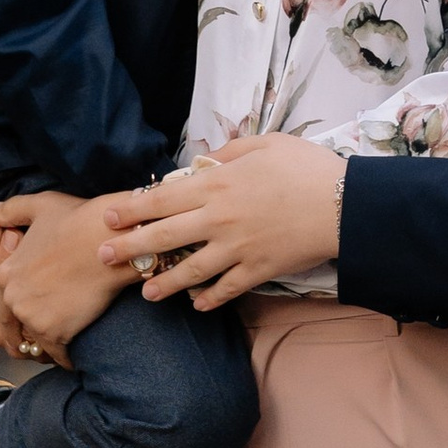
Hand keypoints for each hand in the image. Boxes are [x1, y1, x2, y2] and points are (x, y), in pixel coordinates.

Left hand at [0, 187, 120, 363]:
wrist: (112, 239)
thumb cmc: (80, 218)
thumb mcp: (40, 207)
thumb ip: (10, 211)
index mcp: (6, 272)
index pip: (3, 303)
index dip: (20, 312)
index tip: (35, 316)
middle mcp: (13, 298)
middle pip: (16, 328)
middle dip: (29, 335)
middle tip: (48, 337)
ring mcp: (32, 317)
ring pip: (36, 343)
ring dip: (47, 347)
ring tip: (63, 347)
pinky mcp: (55, 333)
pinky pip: (58, 355)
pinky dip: (67, 358)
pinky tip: (77, 357)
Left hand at [99, 137, 347, 307]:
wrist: (345, 206)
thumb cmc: (307, 168)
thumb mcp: (266, 144)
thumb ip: (229, 152)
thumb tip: (202, 160)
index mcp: (216, 186)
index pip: (161, 199)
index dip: (131, 209)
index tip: (109, 217)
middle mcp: (219, 221)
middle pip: (163, 238)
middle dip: (129, 249)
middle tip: (103, 257)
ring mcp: (237, 250)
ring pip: (189, 272)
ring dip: (163, 284)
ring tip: (145, 293)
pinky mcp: (258, 271)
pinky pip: (226, 290)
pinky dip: (209, 300)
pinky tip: (196, 304)